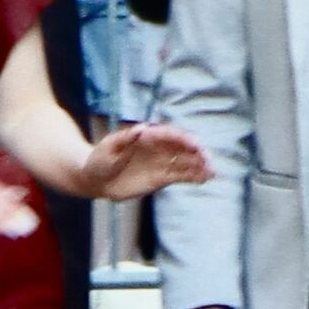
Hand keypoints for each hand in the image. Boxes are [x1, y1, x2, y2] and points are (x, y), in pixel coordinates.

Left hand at [80, 123, 211, 200]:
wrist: (95, 178)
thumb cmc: (99, 160)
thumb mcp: (109, 148)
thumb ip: (125, 139)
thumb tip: (141, 129)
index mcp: (147, 137)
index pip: (169, 135)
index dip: (183, 139)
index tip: (194, 145)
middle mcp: (158, 148)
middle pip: (182, 148)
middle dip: (196, 153)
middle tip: (208, 161)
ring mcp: (161, 162)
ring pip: (184, 162)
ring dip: (199, 166)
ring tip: (212, 172)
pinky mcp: (161, 177)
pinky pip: (180, 175)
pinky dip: (193, 177)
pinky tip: (205, 179)